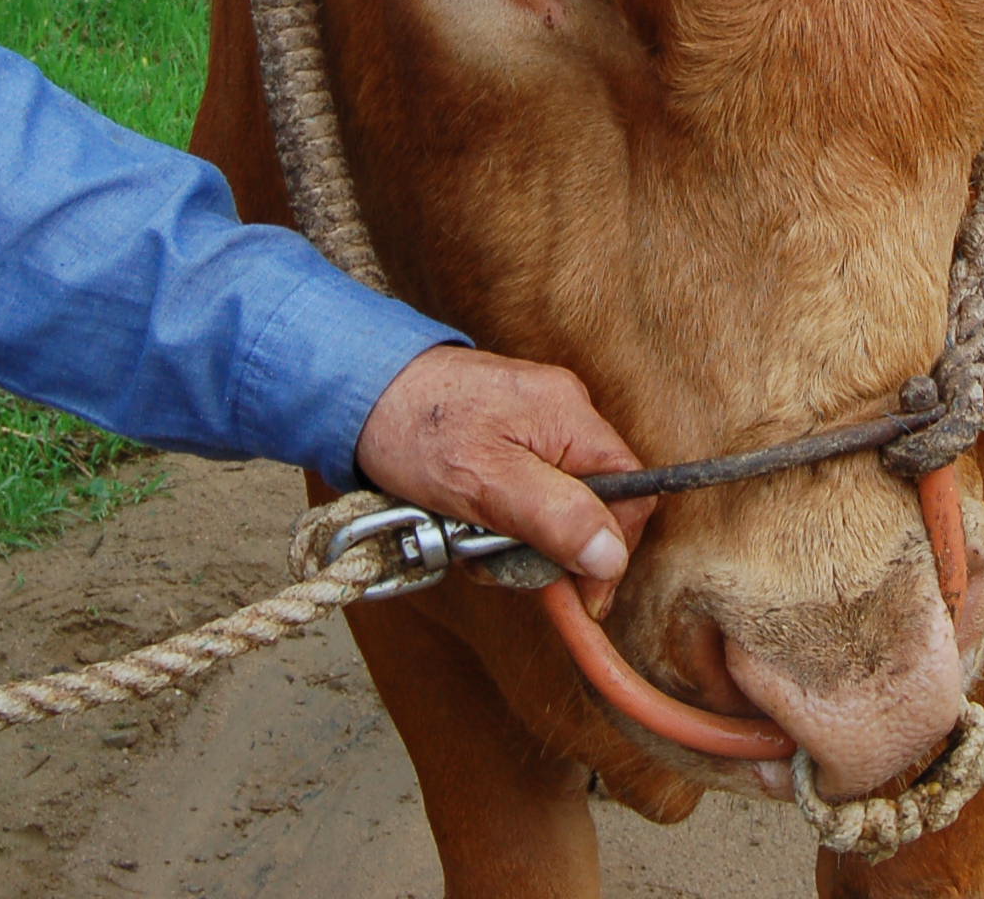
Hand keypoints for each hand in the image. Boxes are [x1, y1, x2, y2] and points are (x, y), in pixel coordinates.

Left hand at [355, 346, 654, 603]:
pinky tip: (459, 521)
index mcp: (569, 416)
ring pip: (551, 506)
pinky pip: (520, 494)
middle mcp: (561, 414)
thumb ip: (555, 517)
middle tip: (496, 561)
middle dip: (546, 547)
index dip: (609, 551)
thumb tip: (613, 556)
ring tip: (464, 537)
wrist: (354, 388)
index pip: (629, 494)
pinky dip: (494, 518)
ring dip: (511, 538)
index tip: (579, 596)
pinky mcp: (502, 438)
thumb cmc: (414, 427)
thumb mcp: (486, 483)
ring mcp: (531, 425)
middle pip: (590, 505)